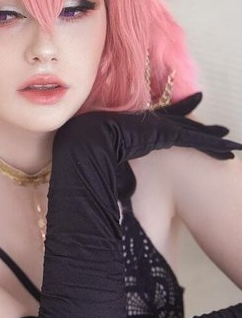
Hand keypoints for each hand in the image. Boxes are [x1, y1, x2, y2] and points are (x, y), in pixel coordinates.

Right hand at [56, 93, 240, 163]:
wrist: (90, 144)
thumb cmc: (94, 158)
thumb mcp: (110, 168)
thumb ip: (122, 177)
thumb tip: (127, 193)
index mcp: (138, 134)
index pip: (162, 129)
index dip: (177, 125)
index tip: (188, 127)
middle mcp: (152, 126)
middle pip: (182, 127)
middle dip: (200, 129)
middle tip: (219, 131)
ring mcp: (161, 128)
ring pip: (193, 133)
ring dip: (212, 138)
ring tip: (230, 138)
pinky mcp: (168, 133)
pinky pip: (195, 140)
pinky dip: (212, 143)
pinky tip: (228, 145)